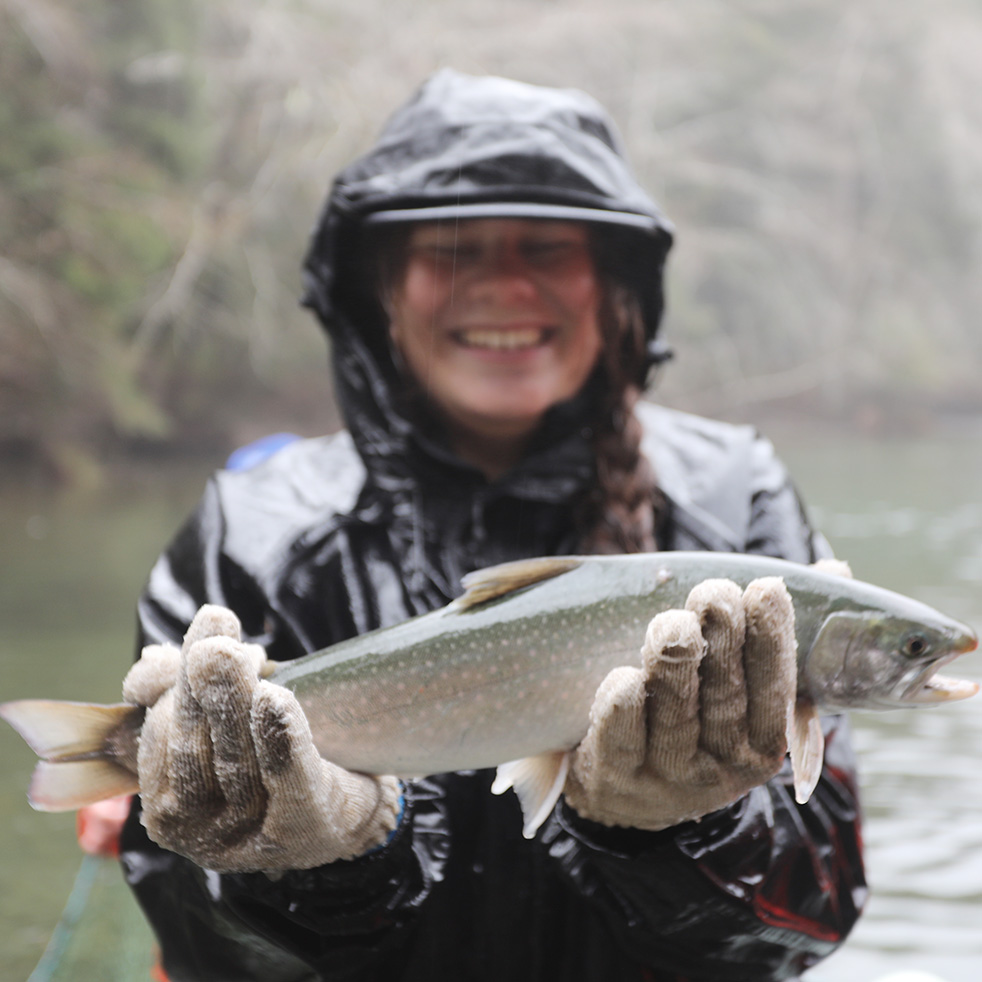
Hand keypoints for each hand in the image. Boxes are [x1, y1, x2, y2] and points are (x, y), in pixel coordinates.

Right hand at [124, 605, 401, 872]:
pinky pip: (289, 778)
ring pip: (237, 760)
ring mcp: (250, 835)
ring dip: (240, 701)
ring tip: (245, 654)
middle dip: (206, 688)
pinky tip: (274, 698)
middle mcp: (198, 829)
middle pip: (195, 747)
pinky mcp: (306, 827)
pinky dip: (279, 737)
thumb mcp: (219, 723)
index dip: (179, 681)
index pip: (157, 735)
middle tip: (216, 634)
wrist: (350, 806)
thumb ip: (182, 691)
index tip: (213, 624)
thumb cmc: (271, 759)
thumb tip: (156, 657)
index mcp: (166, 805)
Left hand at [564, 577, 795, 829]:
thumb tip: (833, 568)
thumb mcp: (745, 684)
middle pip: (724, 698)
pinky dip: (624, 707)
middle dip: (723, 641)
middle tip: (714, 593)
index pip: (776, 691)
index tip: (767, 588)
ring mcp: (667, 773)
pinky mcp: (617, 773)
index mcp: (763, 743)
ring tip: (673, 622)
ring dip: (673, 666)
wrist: (631, 788)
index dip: (772, 640)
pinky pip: (622, 738)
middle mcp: (720, 765)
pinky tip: (627, 678)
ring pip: (674, 715)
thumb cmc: (699, 713)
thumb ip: (783, 627)